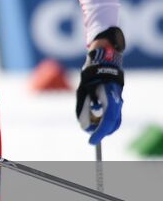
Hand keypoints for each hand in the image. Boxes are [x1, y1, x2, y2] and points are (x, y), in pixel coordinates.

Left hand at [77, 28, 123, 144]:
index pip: (107, 121)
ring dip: (103, 124)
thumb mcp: (82, 90)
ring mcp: (118, 99)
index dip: (99, 133)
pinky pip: (113, 113)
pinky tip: (96, 116)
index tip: (91, 140)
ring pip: (114, 119)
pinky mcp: (117, 98)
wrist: (105, 59)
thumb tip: (82, 123)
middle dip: (101, 131)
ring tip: (91, 124)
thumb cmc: (92, 73)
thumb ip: (82, 106)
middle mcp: (117, 101)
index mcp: (110, 99)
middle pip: (112, 123)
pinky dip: (105, 118)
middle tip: (90, 135)